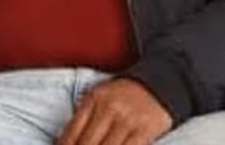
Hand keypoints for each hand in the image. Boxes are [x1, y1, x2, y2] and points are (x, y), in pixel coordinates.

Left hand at [58, 78, 172, 144]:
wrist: (158, 86)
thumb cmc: (123, 96)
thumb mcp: (99, 98)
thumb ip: (84, 119)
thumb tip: (66, 144)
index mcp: (92, 100)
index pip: (71, 133)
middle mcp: (108, 109)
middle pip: (87, 144)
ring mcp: (127, 120)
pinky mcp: (145, 130)